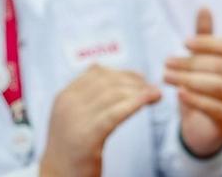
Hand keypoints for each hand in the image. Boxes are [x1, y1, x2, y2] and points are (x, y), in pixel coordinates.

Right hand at [39, 66, 161, 176]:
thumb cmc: (72, 149)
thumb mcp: (74, 117)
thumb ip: (89, 97)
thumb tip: (118, 77)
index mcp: (65, 96)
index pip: (97, 72)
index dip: (123, 72)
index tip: (141, 78)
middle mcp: (68, 104)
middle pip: (108, 81)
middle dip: (134, 82)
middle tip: (153, 89)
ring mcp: (75, 119)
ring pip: (114, 94)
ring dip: (140, 91)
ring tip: (157, 95)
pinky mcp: (86, 136)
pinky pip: (115, 113)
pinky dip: (135, 103)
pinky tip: (150, 100)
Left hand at [164, 9, 221, 157]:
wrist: (204, 127)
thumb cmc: (204, 88)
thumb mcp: (203, 63)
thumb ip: (204, 37)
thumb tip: (204, 7)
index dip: (207, 43)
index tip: (183, 42)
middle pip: (220, 67)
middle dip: (191, 63)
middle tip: (166, 62)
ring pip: (218, 87)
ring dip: (189, 80)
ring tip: (166, 76)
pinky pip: (215, 109)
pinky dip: (196, 100)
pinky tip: (179, 94)